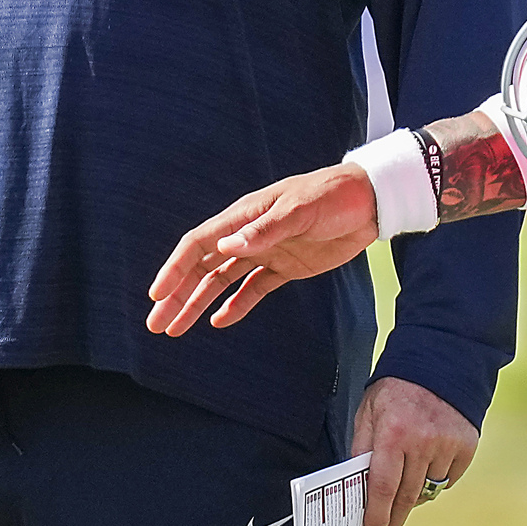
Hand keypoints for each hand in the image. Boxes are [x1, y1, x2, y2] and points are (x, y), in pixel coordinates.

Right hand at [147, 163, 380, 335]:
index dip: (175, 269)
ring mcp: (265, 253)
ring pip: (221, 282)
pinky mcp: (285, 268)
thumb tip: (226, 249)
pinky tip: (218, 322)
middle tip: (156, 323)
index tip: (157, 294)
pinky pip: (252, 290)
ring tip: (175, 329)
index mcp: (244, 217)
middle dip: (177, 295)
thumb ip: (265, 230)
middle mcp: (248, 236)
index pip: (199, 245)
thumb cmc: (333, 196)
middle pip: (202, 268)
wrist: (370, 201)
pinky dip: (235, 306)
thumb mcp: (300, 210)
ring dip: (197, 303)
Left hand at [351, 375, 476, 525]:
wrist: (439, 364)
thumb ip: (362, 451)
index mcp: (394, 433)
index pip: (383, 487)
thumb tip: (358, 489)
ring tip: (401, 488)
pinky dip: (434, 480)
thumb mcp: (368, 414)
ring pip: (427, 490)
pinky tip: (424, 466)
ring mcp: (449, 446)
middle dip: (392, 522)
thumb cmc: (396, 390)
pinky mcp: (467, 447)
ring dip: (412, 496)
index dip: (377, 516)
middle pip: (406, 497)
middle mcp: (424, 442)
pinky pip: (447, 479)